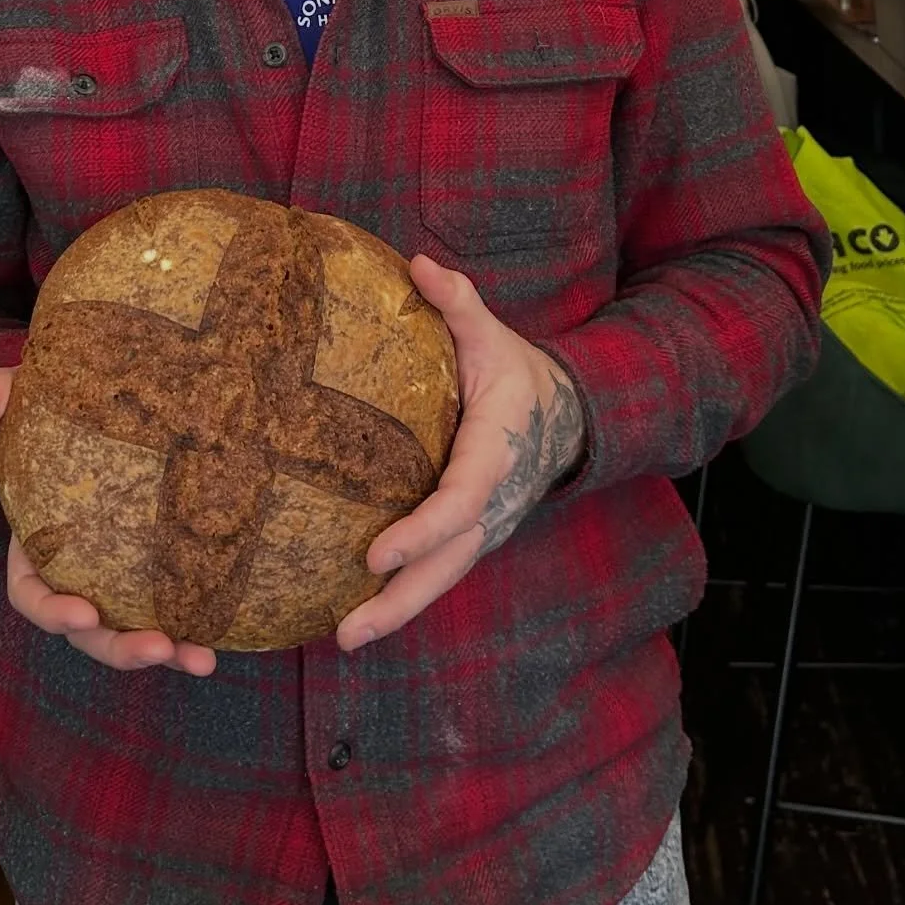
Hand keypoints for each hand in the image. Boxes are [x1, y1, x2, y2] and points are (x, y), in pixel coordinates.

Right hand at [0, 366, 215, 675]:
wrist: (114, 408)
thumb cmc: (63, 415)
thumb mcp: (29, 396)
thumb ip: (0, 393)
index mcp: (37, 547)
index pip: (31, 593)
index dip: (52, 610)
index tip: (84, 613)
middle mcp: (76, 575)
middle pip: (87, 630)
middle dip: (118, 646)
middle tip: (156, 646)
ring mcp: (117, 581)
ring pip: (130, 632)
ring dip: (162, 651)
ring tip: (198, 658)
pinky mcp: (156, 578)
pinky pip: (170, 613)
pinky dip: (191, 634)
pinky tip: (216, 648)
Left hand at [335, 257, 584, 653]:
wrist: (562, 416)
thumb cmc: (514, 373)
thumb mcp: (491, 335)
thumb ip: (458, 304)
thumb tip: (419, 265)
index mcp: (492, 455)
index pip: (458, 504)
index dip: (420, 532)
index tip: (374, 553)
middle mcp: (490, 505)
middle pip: (446, 564)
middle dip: (399, 600)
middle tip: (347, 632)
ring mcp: (482, 529)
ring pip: (441, 579)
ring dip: (395, 612)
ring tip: (342, 639)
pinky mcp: (468, 538)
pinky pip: (436, 573)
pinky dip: (401, 598)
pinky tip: (354, 616)